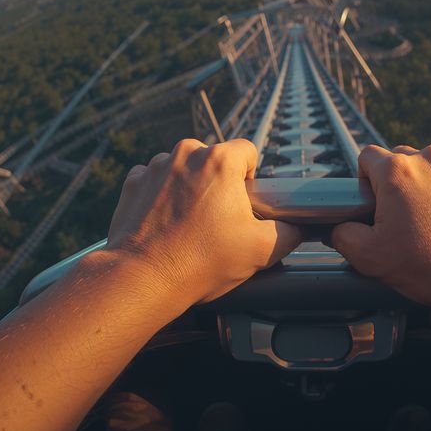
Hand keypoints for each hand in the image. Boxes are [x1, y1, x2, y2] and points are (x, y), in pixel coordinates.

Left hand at [103, 138, 301, 303]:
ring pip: (184, 168)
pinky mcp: (133, 183)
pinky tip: (166, 224)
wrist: (144, 279)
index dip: (250, 178)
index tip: (243, 203)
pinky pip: (156, 181)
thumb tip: (297, 227)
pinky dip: (162, 197)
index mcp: (220, 160)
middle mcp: (186, 153)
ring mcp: (155, 167)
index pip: (247, 151)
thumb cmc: (202, 262)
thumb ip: (289, 232)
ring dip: (189, 188)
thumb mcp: (262, 250)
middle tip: (218, 220)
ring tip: (189, 225)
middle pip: (214, 159)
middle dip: (218, 184)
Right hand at [331, 144, 430, 315]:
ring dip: (429, 185)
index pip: (367, 156)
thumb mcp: (370, 258)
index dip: (365, 179)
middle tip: (403, 217)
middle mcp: (430, 159)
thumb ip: (343, 235)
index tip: (374, 202)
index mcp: (397, 172)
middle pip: (402, 159)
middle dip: (398, 183)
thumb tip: (340, 228)